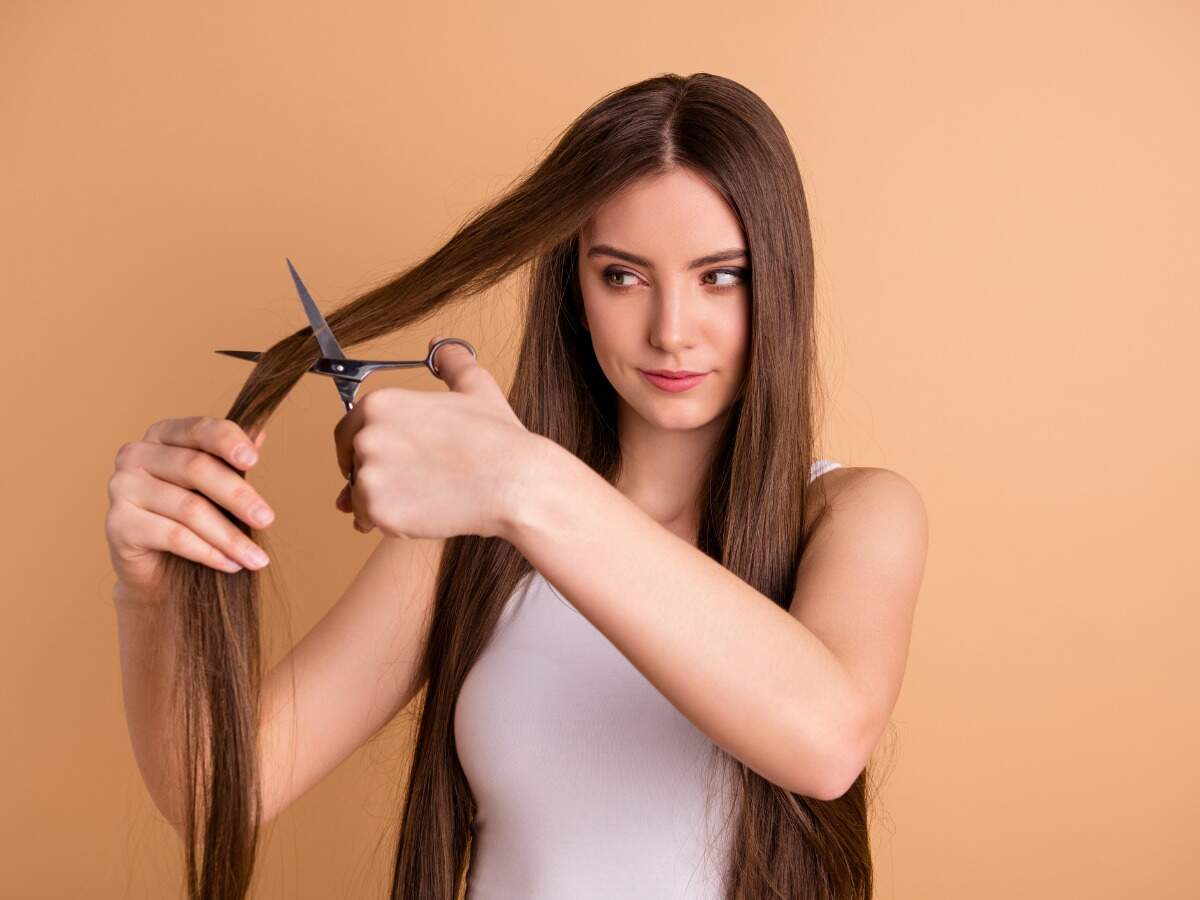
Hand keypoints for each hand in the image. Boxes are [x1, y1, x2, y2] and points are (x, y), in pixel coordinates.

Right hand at [105, 417, 273, 603]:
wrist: (157, 566)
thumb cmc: (190, 515)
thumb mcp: (216, 485)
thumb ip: (233, 459)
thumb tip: (260, 434)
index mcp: (162, 434)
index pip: (199, 429)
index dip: (228, 442)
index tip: (254, 461)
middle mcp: (136, 454)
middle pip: (196, 468)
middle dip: (238, 497)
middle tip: (267, 521)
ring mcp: (122, 487)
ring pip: (189, 508)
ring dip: (229, 536)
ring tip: (257, 557)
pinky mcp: (118, 524)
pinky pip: (174, 536)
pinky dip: (209, 552)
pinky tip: (231, 564)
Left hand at [332, 335, 536, 539]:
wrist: (514, 482)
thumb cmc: (497, 438)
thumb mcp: (475, 386)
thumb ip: (451, 362)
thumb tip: (440, 346)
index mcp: (381, 404)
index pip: (347, 431)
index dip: (362, 448)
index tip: (384, 459)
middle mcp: (367, 436)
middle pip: (353, 464)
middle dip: (375, 476)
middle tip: (411, 482)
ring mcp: (370, 475)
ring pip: (359, 496)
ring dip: (381, 501)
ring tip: (422, 498)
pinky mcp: (378, 510)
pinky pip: (369, 520)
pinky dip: (389, 523)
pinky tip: (421, 514)